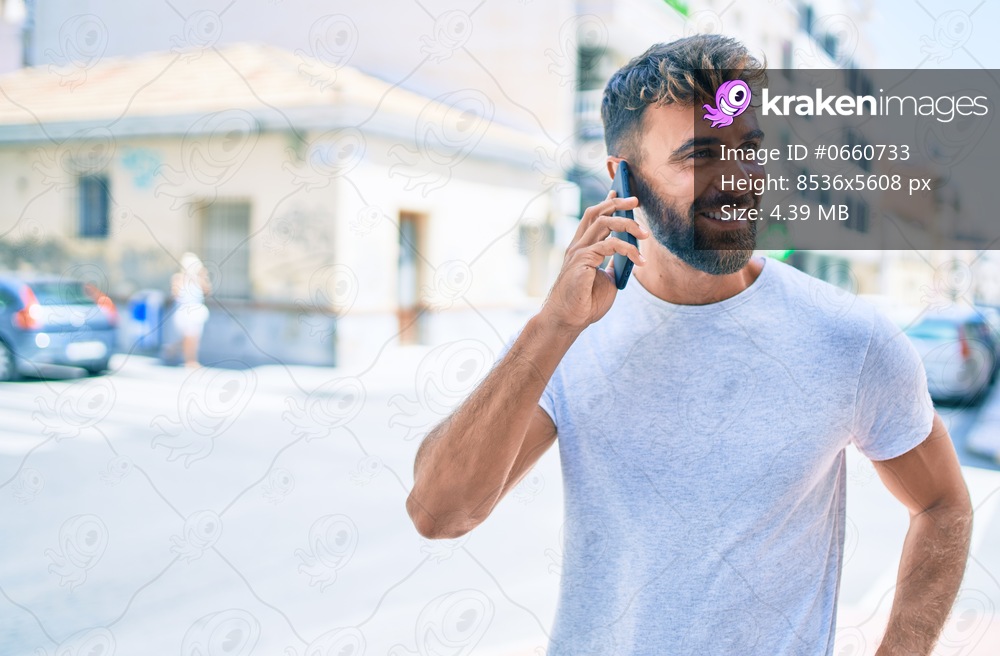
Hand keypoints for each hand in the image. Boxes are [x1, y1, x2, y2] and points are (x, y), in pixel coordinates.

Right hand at [539, 190, 646, 332]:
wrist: (569, 320)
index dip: (607, 202)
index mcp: (581, 248)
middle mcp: (578, 246)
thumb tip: (630, 256)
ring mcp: (578, 252)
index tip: (620, 191)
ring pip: (604, 223)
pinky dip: (628, 250)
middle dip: (617, 202)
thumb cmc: (585, 304)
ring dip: (627, 224)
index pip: (593, 217)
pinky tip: (640, 261)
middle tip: (636, 201)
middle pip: (597, 212)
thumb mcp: (606, 280)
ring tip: (645, 235)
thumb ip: (614, 265)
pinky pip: (609, 245)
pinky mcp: (582, 261)